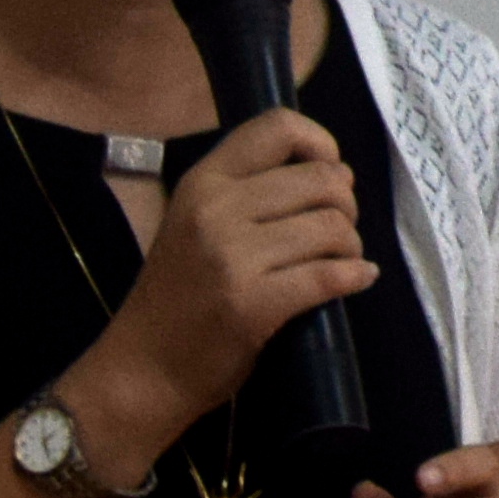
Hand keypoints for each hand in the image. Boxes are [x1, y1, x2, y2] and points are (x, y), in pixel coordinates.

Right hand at [88, 108, 371, 451]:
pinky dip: (355, 276)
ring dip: (351, 245)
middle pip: (322, 179)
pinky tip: (357, 279)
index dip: (320, 143)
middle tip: (337, 231)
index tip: (330, 170)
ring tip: (341, 260)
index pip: (277, 126)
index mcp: (202, 182)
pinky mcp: (252, 304)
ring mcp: (232, 257)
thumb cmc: (176, 297)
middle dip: (346, 204)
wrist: (141, 370)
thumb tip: (329, 172)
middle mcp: (216, 209)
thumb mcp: (195, 223)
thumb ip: (247, 193)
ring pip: (332, 226)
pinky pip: (329, 275)